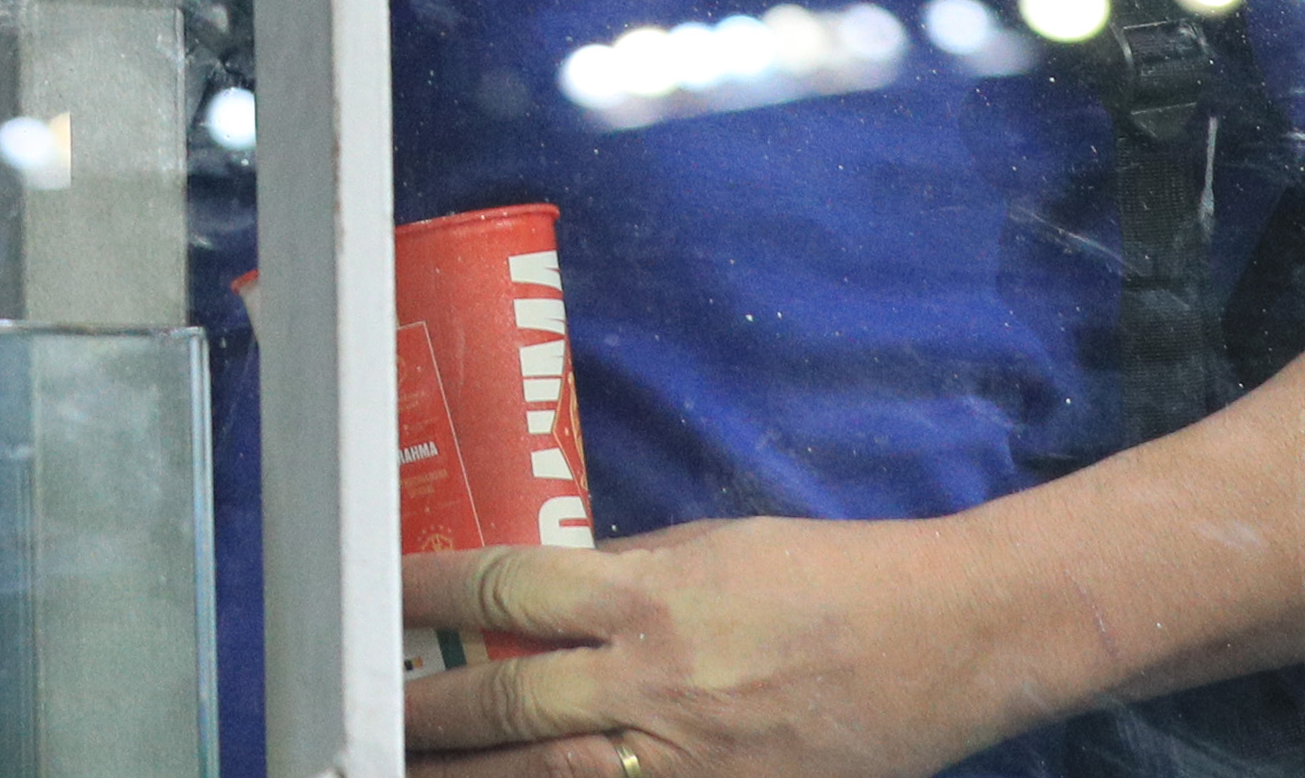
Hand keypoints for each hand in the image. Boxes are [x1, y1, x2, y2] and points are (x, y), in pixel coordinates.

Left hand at [399, 518, 1038, 777]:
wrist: (945, 640)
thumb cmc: (825, 575)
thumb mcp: (709, 549)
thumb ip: (619, 574)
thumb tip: (534, 592)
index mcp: (646, 598)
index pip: (502, 590)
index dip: (424, 594)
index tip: (372, 596)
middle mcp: (655, 683)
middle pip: (504, 705)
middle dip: (423, 715)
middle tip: (359, 716)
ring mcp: (689, 762)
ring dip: (466, 775)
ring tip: (403, 768)